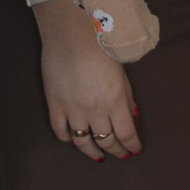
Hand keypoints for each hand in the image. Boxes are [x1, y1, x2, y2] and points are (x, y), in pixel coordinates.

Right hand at [36, 0, 140, 158]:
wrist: (71, 33)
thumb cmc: (101, 46)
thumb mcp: (122, 72)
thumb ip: (127, 97)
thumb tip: (133, 117)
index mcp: (114, 101)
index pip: (126, 134)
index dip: (131, 145)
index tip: (135, 150)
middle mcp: (94, 110)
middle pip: (106, 140)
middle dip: (116, 150)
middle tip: (121, 154)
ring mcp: (72, 109)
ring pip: (83, 142)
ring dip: (92, 151)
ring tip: (99, 156)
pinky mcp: (55, 105)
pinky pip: (61, 131)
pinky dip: (68, 139)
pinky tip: (74, 139)